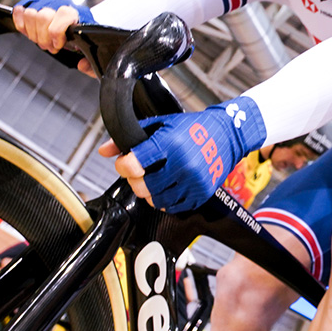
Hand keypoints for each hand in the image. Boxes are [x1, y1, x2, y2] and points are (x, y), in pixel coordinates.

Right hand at [12, 0, 95, 75]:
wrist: (77, 25)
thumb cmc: (82, 39)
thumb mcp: (91, 53)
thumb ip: (91, 64)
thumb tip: (82, 65)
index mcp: (77, 13)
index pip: (64, 14)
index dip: (57, 33)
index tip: (58, 45)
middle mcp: (60, 5)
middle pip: (42, 16)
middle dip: (43, 37)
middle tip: (49, 46)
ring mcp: (45, 4)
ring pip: (30, 13)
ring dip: (32, 32)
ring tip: (41, 40)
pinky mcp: (32, 6)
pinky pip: (20, 11)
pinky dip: (20, 23)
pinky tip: (29, 32)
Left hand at [110, 98, 266, 212]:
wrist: (227, 135)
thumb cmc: (191, 128)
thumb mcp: (160, 124)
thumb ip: (131, 137)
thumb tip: (104, 150)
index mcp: (170, 143)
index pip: (133, 164)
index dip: (123, 165)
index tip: (126, 163)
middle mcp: (182, 164)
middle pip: (142, 186)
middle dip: (135, 180)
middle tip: (140, 172)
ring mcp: (193, 182)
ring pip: (155, 200)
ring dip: (150, 191)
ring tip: (155, 178)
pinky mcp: (201, 194)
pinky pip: (173, 207)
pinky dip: (165, 199)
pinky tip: (169, 186)